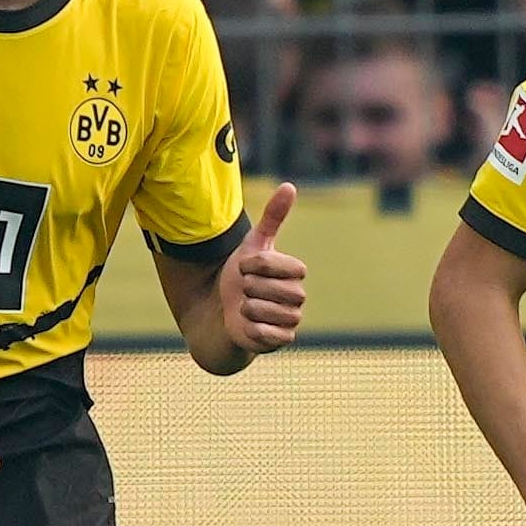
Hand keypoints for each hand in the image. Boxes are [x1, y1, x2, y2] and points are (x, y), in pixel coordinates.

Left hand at [220, 183, 306, 356]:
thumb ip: (273, 217)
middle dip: (248, 287)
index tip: (247, 267)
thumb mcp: (254, 245)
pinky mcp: (283, 340)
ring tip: (246, 306)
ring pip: (264, 310)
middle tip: (246, 290)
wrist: (227, 310)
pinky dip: (250, 327)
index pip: (280, 265)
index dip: (256, 265)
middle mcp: (298, 296)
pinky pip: (264, 333)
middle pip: (269, 288)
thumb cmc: (243, 276)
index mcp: (296, 273)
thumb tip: (290, 185)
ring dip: (246, 307)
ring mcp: (292, 320)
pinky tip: (248, 323)